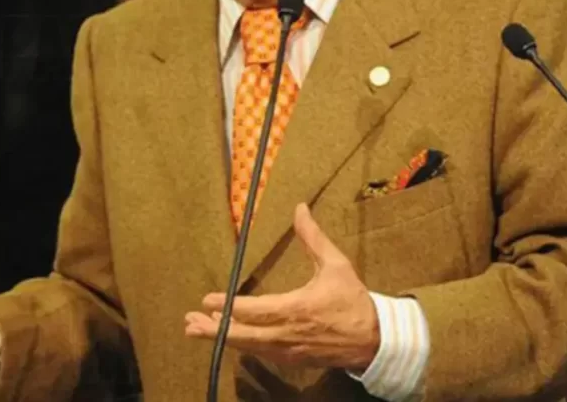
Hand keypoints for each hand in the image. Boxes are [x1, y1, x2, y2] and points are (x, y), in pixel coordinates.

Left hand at [185, 203, 379, 372]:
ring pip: (249, 347)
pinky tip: (227, 338)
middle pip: (244, 336)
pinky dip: (242, 346)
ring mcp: (290, 350)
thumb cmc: (354, 301)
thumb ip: (314, 238)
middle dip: (214, 329)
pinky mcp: (293, 360)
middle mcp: (288, 333)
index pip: (255, 310)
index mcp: (297, 309)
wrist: (377, 341)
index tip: (207, 300)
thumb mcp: (336, 265)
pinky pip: (262, 354)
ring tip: (196, 329)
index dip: (229, 307)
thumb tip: (300, 208)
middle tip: (189, 322)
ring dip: (222, 338)